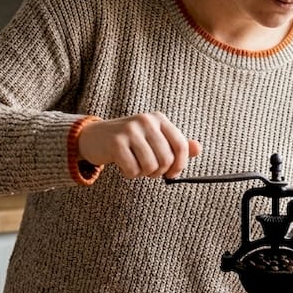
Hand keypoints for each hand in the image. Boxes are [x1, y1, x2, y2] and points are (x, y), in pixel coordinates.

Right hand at [78, 112, 201, 178]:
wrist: (94, 137)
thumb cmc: (128, 141)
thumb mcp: (153, 139)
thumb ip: (176, 144)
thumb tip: (198, 148)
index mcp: (158, 119)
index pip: (181, 145)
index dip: (180, 165)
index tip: (172, 174)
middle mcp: (146, 121)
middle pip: (166, 159)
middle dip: (159, 172)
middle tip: (148, 170)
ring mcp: (130, 130)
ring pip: (150, 166)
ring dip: (143, 173)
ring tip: (136, 166)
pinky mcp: (116, 142)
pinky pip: (133, 170)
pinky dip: (129, 174)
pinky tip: (123, 165)